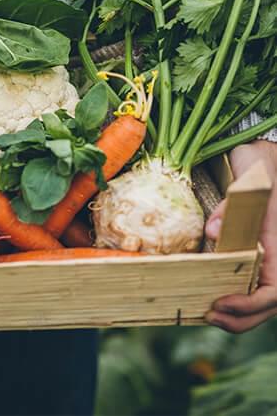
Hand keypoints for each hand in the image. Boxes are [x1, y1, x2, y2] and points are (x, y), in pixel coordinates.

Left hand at [205, 141, 276, 332]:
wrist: (263, 159)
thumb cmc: (260, 172)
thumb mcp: (249, 184)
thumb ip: (230, 208)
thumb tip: (212, 233)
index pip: (274, 292)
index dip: (249, 305)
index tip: (221, 304)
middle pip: (268, 305)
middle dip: (240, 318)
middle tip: (208, 316)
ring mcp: (270, 258)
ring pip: (261, 299)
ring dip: (237, 314)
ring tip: (207, 314)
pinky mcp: (257, 254)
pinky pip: (251, 283)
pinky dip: (234, 296)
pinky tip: (210, 296)